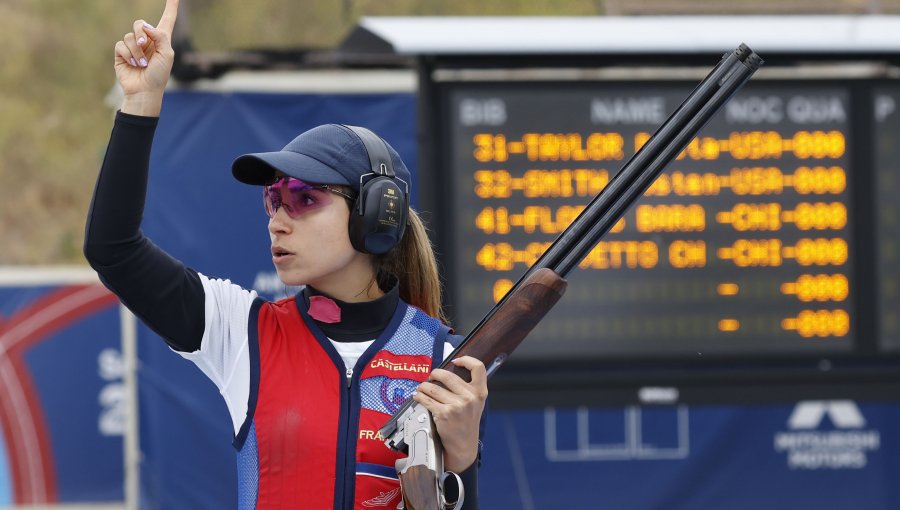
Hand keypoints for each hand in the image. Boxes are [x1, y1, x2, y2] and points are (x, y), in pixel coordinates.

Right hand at [113, 0, 179, 115]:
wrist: (145, 90)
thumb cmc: (159, 75)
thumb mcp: (167, 54)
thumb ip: (160, 36)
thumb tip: (145, 26)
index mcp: (161, 40)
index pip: (167, 19)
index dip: (171, 7)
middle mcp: (147, 41)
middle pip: (140, 24)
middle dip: (141, 33)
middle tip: (145, 46)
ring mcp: (133, 46)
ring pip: (130, 35)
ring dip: (137, 51)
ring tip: (142, 64)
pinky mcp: (122, 53)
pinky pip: (121, 44)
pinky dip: (128, 54)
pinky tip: (133, 64)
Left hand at [412, 356, 487, 472]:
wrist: (464, 445)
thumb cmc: (467, 423)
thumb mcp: (475, 404)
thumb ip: (468, 388)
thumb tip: (448, 373)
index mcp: (480, 392)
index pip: (478, 368)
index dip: (467, 360)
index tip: (456, 361)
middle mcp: (470, 397)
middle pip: (447, 375)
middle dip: (434, 374)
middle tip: (431, 377)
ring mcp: (457, 406)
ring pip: (433, 388)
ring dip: (423, 387)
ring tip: (421, 388)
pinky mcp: (444, 414)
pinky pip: (426, 399)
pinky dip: (419, 396)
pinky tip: (418, 396)